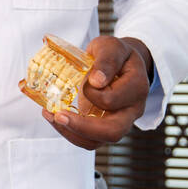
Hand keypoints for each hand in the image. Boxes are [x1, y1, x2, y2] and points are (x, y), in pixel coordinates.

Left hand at [42, 35, 151, 150]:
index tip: (84, 82)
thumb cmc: (115, 54)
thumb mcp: (112, 46)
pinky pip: (87, 140)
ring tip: (51, 116)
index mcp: (137, 88)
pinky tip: (54, 117)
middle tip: (58, 115)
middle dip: (82, 127)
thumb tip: (96, 81)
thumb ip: (107, 60)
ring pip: (97, 141)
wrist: (120, 63)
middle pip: (113, 132)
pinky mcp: (104, 128)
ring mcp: (119, 122)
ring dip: (71, 132)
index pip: (113, 100)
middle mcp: (132, 110)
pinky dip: (68, 132)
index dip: (93, 94)